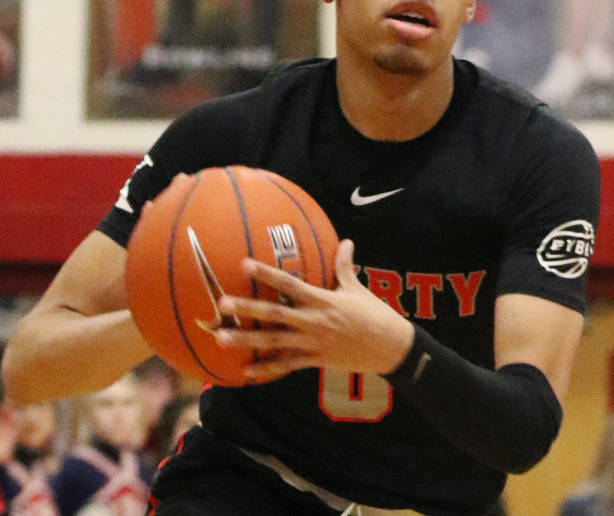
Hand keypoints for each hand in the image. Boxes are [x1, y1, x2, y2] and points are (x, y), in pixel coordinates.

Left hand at [214, 240, 414, 382]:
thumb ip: (344, 266)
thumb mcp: (358, 288)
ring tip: (220, 339)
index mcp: (322, 300)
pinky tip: (246, 372)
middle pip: (275, 314)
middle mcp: (313, 321)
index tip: (243, 264)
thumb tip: (346, 240)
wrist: (393, 348)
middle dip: (247, 308)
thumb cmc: (375, 314)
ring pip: (274, 342)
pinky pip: (287, 366)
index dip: (266, 273)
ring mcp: (313, 343)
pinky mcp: (316, 360)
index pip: (289, 284)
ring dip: (247, 341)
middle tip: (221, 304)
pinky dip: (267, 370)